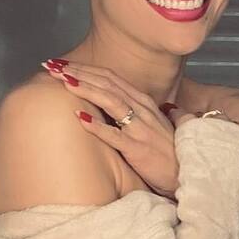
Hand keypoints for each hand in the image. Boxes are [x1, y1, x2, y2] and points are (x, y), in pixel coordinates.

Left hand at [41, 60, 194, 198]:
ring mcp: (140, 128)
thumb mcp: (151, 124)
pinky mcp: (137, 148)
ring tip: (63, 81)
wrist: (185, 173)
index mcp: (143, 102)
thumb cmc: (167, 152)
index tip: (62, 64)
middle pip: (107, 84)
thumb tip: (113, 103)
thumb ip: (133, 111)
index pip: (111, 78)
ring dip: (86, 89)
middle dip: (79, 72)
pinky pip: (114, 135)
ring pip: (110, 101)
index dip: (86, 68)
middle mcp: (142, 110)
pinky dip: (96, 125)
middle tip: (53, 66)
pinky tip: (79, 117)